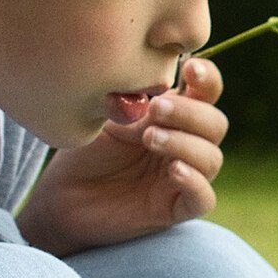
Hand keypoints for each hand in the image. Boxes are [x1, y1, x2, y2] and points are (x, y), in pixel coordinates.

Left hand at [19, 56, 225, 256]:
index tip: (190, 69)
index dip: (207, 79)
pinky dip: (195, 182)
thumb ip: (138, 106)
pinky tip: (174, 170)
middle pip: (215, 125)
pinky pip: (203, 198)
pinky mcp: (174, 209)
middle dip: (190, 113)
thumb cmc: (86, 151)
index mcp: (173, 117)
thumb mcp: (109, 120)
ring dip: (186, 144)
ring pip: (211, 159)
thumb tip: (158, 94)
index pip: (206, 93)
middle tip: (155, 108)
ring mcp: (181, 177)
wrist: (62, 196)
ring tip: (150, 138)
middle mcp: (185, 145)